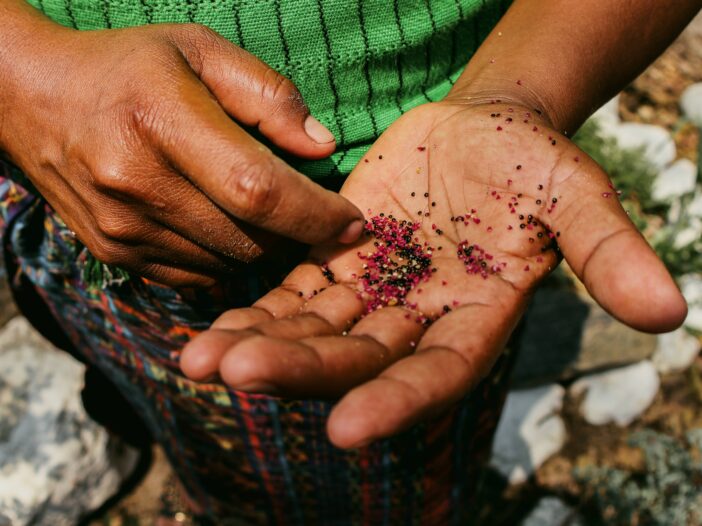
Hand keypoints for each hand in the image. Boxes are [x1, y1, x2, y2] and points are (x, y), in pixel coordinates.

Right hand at [0, 21, 362, 286]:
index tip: (353, 223)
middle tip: (308, 211)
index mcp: (162, 121)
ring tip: (260, 212)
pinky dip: (225, 258)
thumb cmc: (129, 68)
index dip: (316, 213)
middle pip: (250, 236)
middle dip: (296, 233)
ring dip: (262, 246)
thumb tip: (322, 149)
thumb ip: (268, 96)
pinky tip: (220, 225)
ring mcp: (122, 228)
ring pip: (229, 263)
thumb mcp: (199, 51)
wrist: (31, 99)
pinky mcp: (115, 254)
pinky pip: (197, 276)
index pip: (259, 189)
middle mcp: (136, 183)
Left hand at [180, 100, 686, 446]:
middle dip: (302, 369)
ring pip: (315, 330)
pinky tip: (212, 323)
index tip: (348, 429)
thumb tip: (668, 312)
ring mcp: (375, 294)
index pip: (439, 376)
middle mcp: (420, 321)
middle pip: (358, 359)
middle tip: (239, 374)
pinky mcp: (338, 261)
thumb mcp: (576, 198)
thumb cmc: (533, 164)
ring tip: (202, 358)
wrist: (481, 130)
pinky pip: (293, 291)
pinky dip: (256, 308)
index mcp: (478, 320)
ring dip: (261, 344)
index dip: (399, 402)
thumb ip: (608, 251)